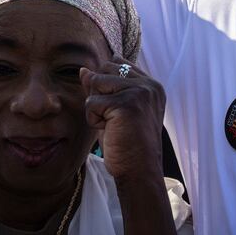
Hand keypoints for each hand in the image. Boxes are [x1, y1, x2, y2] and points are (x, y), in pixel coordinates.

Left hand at [81, 57, 165, 182]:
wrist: (139, 170)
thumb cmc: (127, 143)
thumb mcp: (115, 110)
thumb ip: (102, 87)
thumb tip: (83, 70)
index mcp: (151, 85)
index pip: (118, 64)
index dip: (107, 85)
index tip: (116, 110)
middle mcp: (148, 85)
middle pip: (105, 70)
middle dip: (100, 93)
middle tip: (114, 119)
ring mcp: (139, 93)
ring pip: (96, 83)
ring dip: (96, 107)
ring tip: (112, 125)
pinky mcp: (126, 104)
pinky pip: (91, 103)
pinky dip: (93, 120)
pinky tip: (110, 131)